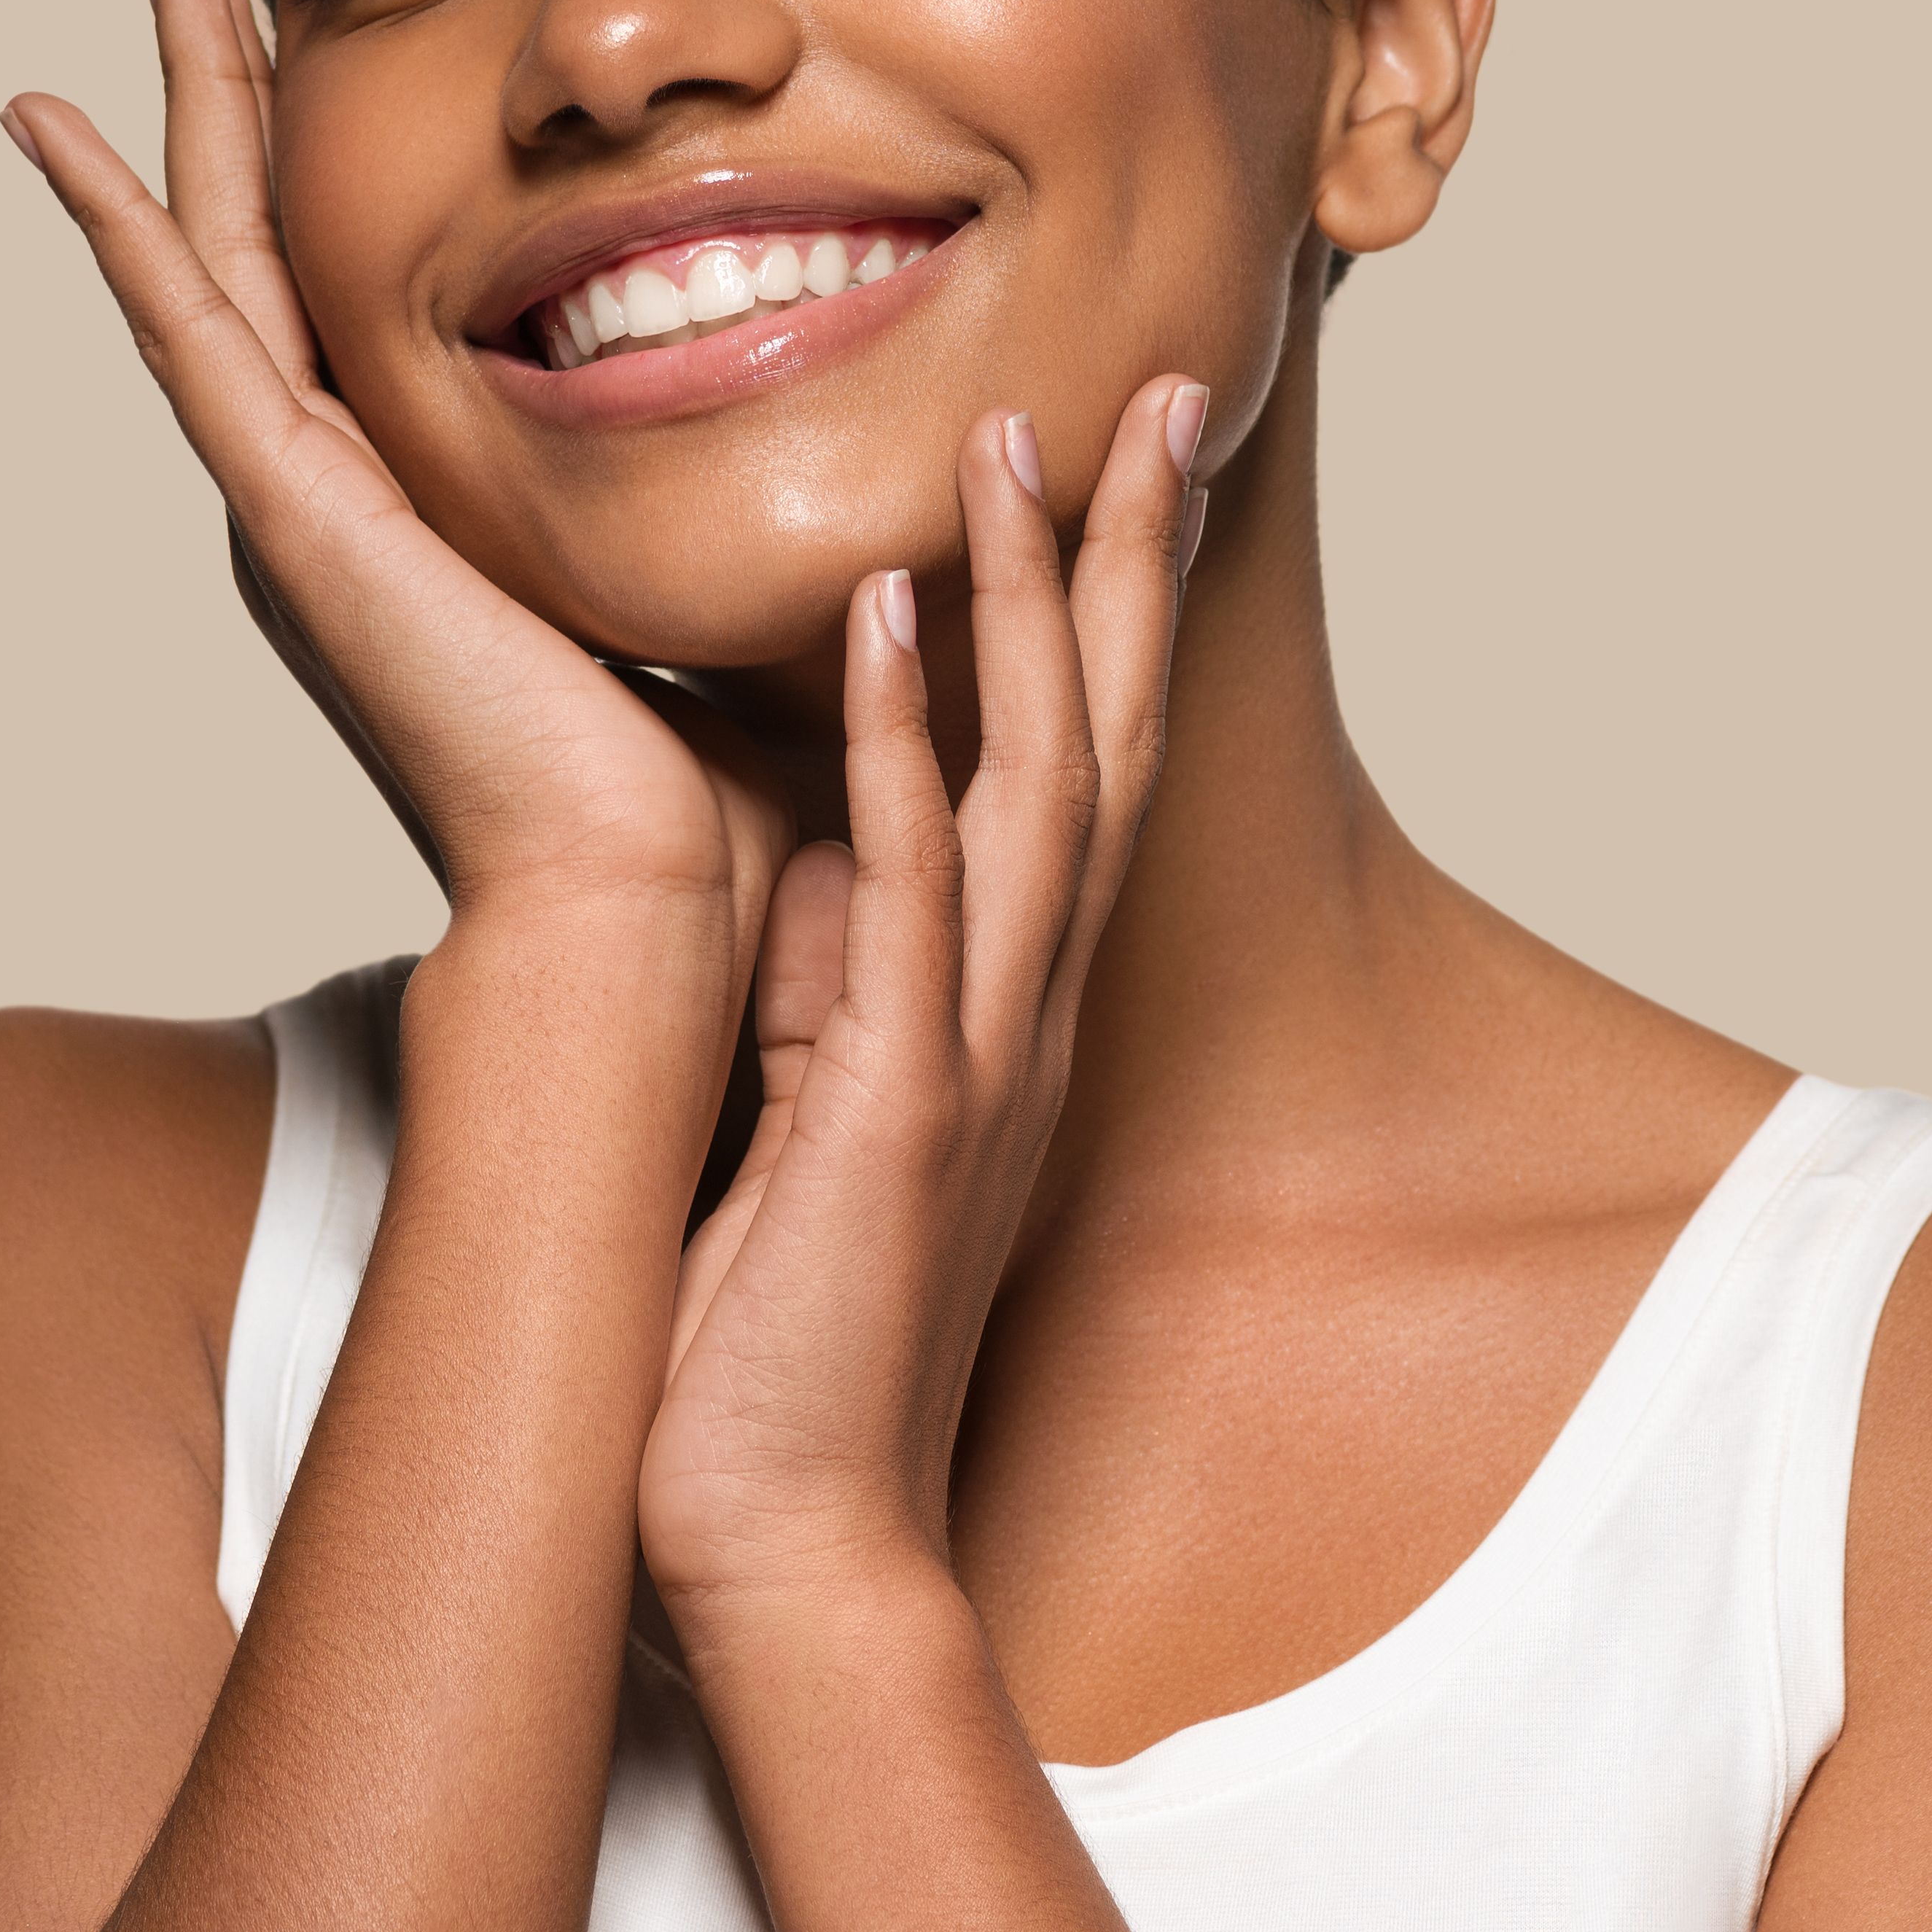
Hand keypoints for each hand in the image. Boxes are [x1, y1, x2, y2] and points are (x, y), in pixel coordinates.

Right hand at [0, 0, 785, 943]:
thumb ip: (729, 511)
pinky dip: (119, 225)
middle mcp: (341, 497)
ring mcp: (301, 500)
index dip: (339, 160)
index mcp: (427, 515)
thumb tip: (830, 434)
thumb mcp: (705, 591)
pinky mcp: (293, 512)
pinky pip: (192, 330)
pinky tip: (56, 127)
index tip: (330, 32)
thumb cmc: (700, 798)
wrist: (646, 902)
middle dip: (239, 89)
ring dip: (184, 101)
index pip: (364, 289)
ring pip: (218, 251)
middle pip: (271, 239)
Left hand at [640, 381, 1208, 1616]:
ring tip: (1017, 436)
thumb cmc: (784, 1347)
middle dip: (1124, 560)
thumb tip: (811, 852)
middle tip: (1147, 388)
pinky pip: (913, 897)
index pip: (1081, 769)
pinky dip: (909, 751)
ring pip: (1039, 786)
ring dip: (1034, 606)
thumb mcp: (823, 1122)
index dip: (1106, 613)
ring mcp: (980, 1054)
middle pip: (1106, 739)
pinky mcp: (902, 1108)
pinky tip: (896, 621)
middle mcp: (1025, 1010)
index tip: (1112, 462)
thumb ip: (841, 986)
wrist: (787, 1543)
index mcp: (1007, 1010)